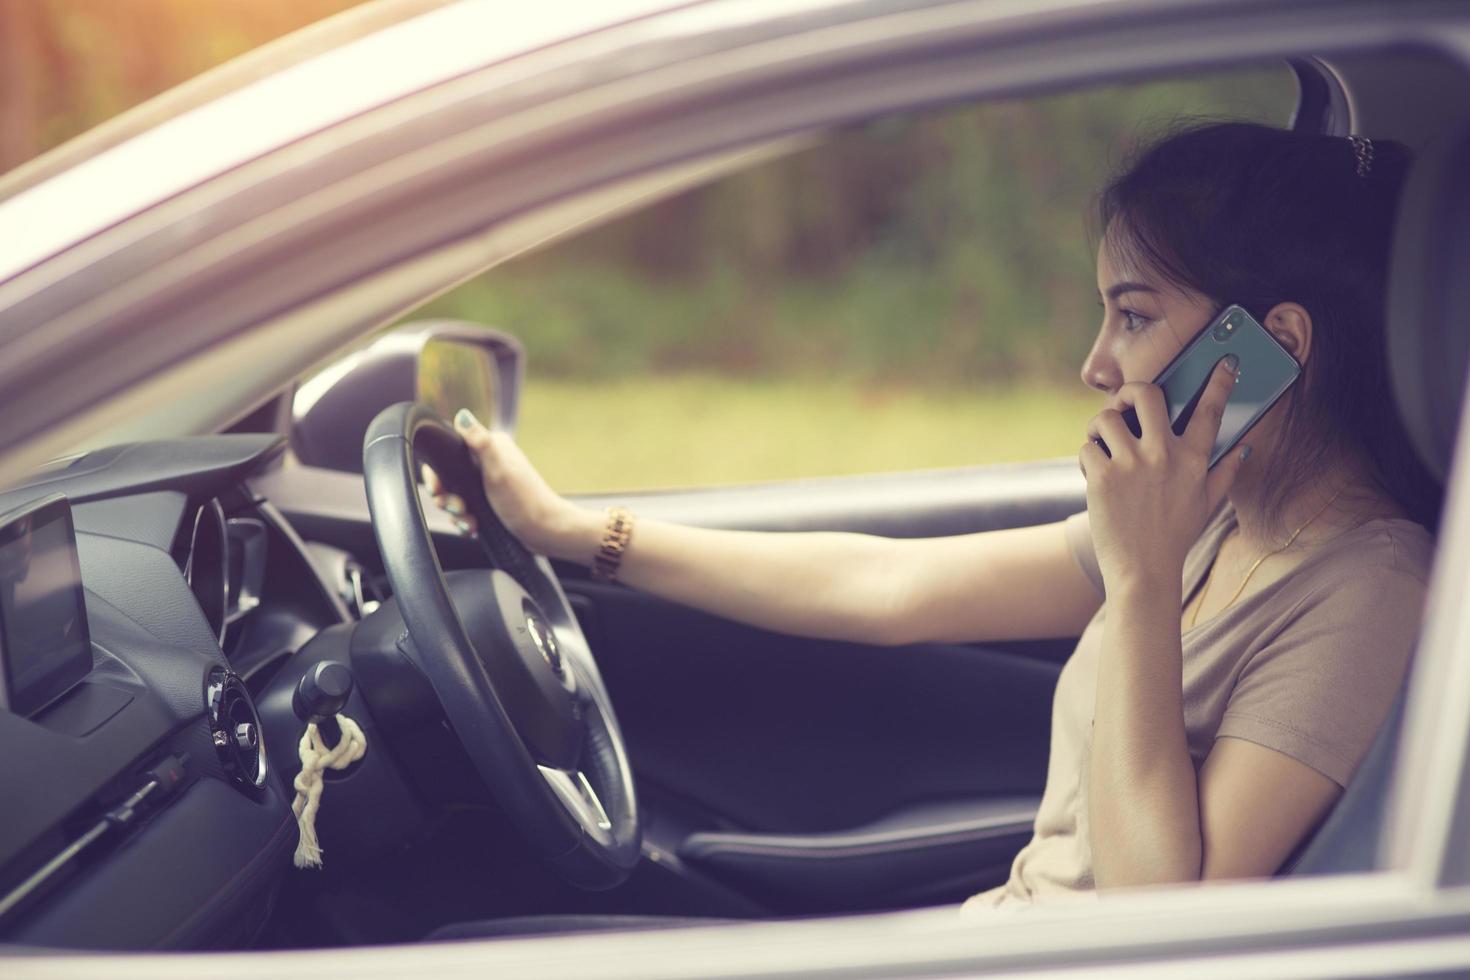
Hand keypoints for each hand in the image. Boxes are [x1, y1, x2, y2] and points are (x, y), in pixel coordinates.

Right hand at [421, 409, 588, 557]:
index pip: (448, 452)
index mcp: (491, 447)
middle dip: (447, 497)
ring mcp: (488, 483)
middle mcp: (488, 462)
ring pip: (455, 496)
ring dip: (457, 513)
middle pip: (448, 477)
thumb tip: (463, 415)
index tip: (438, 490)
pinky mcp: (489, 502)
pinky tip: (471, 528)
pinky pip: (466, 510)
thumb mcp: (498, 469)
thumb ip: (480, 443)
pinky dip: (465, 520)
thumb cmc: (524, 501)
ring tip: (469, 523)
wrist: (545, 531)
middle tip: (458, 508)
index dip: (437, 473)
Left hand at [1078, 357, 1248, 591]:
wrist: (1144, 573)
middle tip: (1126, 403)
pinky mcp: (1103, 477)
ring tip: (1102, 443)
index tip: (1225, 361)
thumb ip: (1224, 474)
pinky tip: (1092, 472)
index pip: (1210, 411)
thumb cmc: (1174, 538)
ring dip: (1100, 427)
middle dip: (1131, 391)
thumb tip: (1242, 449)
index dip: (1219, 382)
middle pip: (1148, 394)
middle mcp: (1165, 456)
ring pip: (1107, 417)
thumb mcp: (1206, 505)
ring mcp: (1132, 465)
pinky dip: (1086, 456)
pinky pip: (1087, 446)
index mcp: (1194, 461)